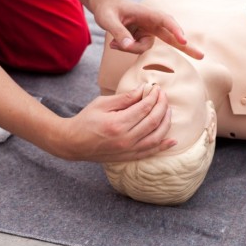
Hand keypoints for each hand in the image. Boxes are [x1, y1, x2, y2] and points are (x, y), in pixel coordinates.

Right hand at [57, 84, 176, 161]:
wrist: (73, 143)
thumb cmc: (86, 120)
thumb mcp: (102, 103)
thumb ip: (124, 98)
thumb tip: (143, 89)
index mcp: (118, 123)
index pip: (145, 107)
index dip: (154, 96)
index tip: (156, 88)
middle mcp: (125, 138)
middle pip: (153, 121)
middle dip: (162, 106)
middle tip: (163, 96)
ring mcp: (128, 150)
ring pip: (156, 137)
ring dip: (166, 123)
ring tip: (168, 111)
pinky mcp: (128, 157)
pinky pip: (150, 152)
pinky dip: (163, 146)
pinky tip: (172, 140)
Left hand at [94, 0, 203, 59]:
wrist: (105, 4)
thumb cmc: (106, 8)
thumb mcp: (107, 19)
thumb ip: (118, 32)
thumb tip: (127, 46)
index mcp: (147, 13)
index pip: (165, 21)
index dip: (175, 30)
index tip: (183, 39)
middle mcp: (151, 23)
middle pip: (172, 36)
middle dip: (186, 46)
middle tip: (201, 56)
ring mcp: (148, 32)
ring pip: (145, 48)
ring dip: (131, 49)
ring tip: (113, 41)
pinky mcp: (143, 39)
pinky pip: (138, 50)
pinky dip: (127, 49)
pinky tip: (115, 43)